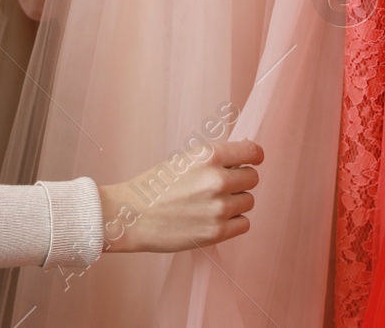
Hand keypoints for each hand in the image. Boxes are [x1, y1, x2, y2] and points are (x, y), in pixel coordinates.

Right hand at [97, 140, 262, 252]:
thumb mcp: (185, 159)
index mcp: (208, 155)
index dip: (253, 156)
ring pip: (249, 201)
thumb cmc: (155, 186)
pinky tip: (214, 219)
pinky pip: (244, 224)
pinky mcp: (217, 232)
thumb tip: (250, 157)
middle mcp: (217, 180)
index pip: (252, 152)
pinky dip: (233, 222)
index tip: (251, 161)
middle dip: (240, 181)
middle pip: (252, 178)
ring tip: (211, 204)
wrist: (131, 216)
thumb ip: (216, 158)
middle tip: (220, 187)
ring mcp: (219, 208)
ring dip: (235, 202)